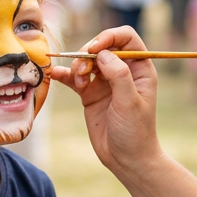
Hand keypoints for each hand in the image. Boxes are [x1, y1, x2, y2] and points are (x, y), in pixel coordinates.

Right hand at [49, 26, 161, 174]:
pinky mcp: (90, 93)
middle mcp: (123, 71)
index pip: (125, 38)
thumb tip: (102, 54)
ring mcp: (105, 82)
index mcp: (140, 68)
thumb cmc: (135, 132)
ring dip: (77, 67)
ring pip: (86, 61)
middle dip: (87, 54)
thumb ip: (119, 75)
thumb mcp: (130, 102)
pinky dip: (65, 75)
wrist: (126, 159)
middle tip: (81, 73)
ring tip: (78, 84)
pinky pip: (74, 78)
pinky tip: (56, 75)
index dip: (108, 37)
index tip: (93, 49)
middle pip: (101, 47)